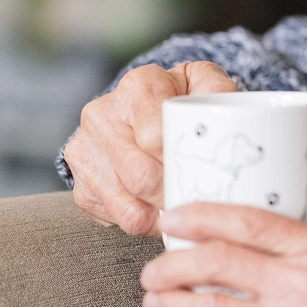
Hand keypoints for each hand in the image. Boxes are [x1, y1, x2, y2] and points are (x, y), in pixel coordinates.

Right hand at [64, 61, 236, 234]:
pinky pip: (114, 218)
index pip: (155, 136)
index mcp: (138, 85)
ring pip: (127, 205)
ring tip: (179, 207)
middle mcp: (102, 114)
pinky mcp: (80, 184)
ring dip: (159, 215)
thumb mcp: (206, 85)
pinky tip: (155, 206)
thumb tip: (227, 118)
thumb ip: (220, 92)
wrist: (144, 111)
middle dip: (173, 194)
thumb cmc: (182, 102)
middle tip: (195, 200)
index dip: (180, 162)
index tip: (200, 171)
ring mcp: (84, 149)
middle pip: (140, 176)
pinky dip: (141, 221)